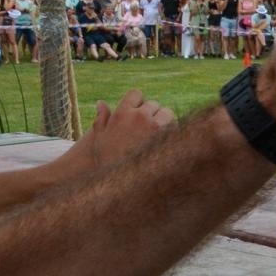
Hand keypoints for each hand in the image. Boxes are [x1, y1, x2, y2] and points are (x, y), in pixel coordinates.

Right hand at [61, 89, 175, 172]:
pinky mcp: (168, 137)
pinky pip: (175, 127)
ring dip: (165, 121)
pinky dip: (172, 133)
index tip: (137, 113)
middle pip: (154, 104)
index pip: (136, 93)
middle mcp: (140, 116)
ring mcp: (155, 126)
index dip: (138, 103)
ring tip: (158, 136)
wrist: (121, 181)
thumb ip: (101, 119)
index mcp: (122, 113)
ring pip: (167, 113)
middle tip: (148, 129)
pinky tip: (165, 144)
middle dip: (152, 114)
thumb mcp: (100, 138)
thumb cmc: (106, 160)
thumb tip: (101, 103)